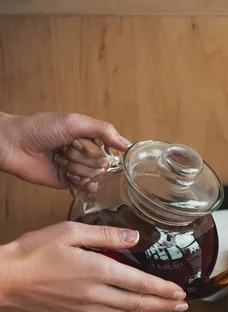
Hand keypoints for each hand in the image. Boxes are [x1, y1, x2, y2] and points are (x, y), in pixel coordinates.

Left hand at [0, 111, 129, 188]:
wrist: (14, 145)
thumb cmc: (39, 128)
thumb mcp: (75, 122)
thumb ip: (103, 131)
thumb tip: (127, 144)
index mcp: (86, 136)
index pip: (109, 147)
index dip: (99, 147)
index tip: (86, 143)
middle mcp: (83, 153)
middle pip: (102, 164)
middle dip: (85, 157)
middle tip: (67, 149)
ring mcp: (76, 168)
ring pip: (94, 176)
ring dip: (77, 167)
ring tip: (60, 159)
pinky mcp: (67, 183)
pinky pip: (85, 187)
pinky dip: (77, 181)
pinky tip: (65, 173)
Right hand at [0, 222, 187, 311]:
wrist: (6, 279)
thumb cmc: (34, 252)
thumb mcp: (70, 232)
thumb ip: (105, 235)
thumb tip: (134, 238)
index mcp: (97, 272)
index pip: (140, 284)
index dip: (163, 291)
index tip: (180, 293)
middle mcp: (95, 295)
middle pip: (137, 305)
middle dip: (163, 306)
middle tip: (182, 306)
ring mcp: (85, 308)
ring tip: (164, 311)